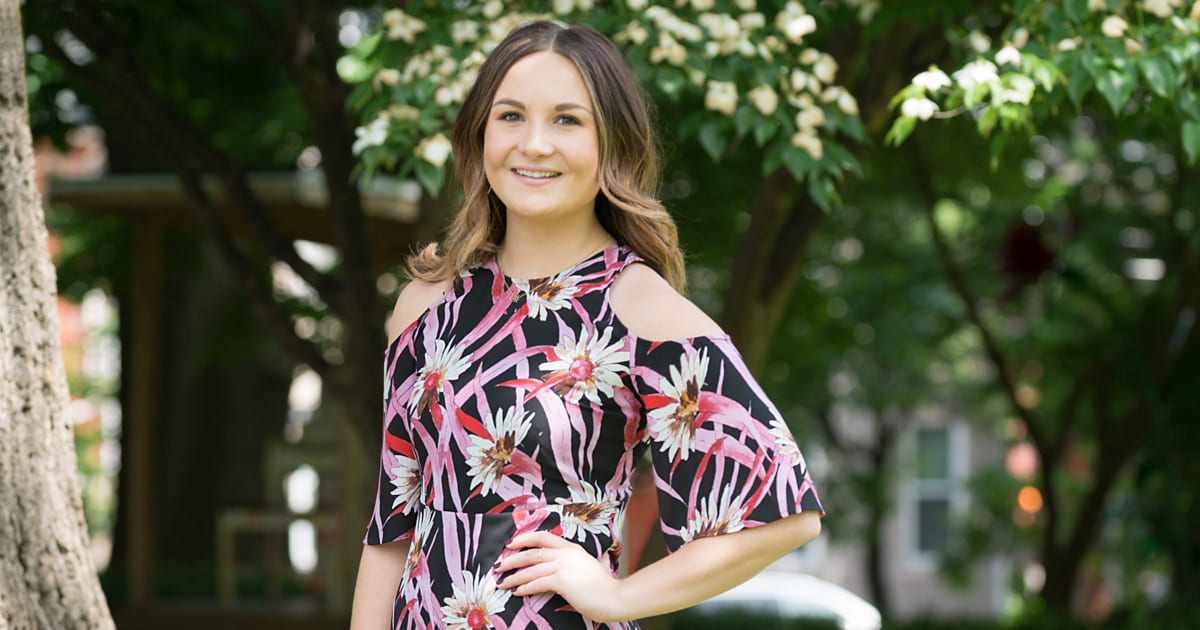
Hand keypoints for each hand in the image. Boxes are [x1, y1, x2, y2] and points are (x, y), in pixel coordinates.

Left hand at [493, 531, 625, 622]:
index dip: (524, 538)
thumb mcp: (585, 565)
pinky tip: (517, 591)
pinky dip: (524, 587)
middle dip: (512, 559)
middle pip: (531, 552)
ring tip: (502, 583)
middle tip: (499, 566)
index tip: (511, 544)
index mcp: (571, 547)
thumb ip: (570, 562)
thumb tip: (553, 566)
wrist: (614, 597)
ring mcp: (564, 566)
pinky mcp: (562, 581)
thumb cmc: (601, 586)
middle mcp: (566, 553)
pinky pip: (537, 583)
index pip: (543, 536)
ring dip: (513, 576)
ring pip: (530, 569)